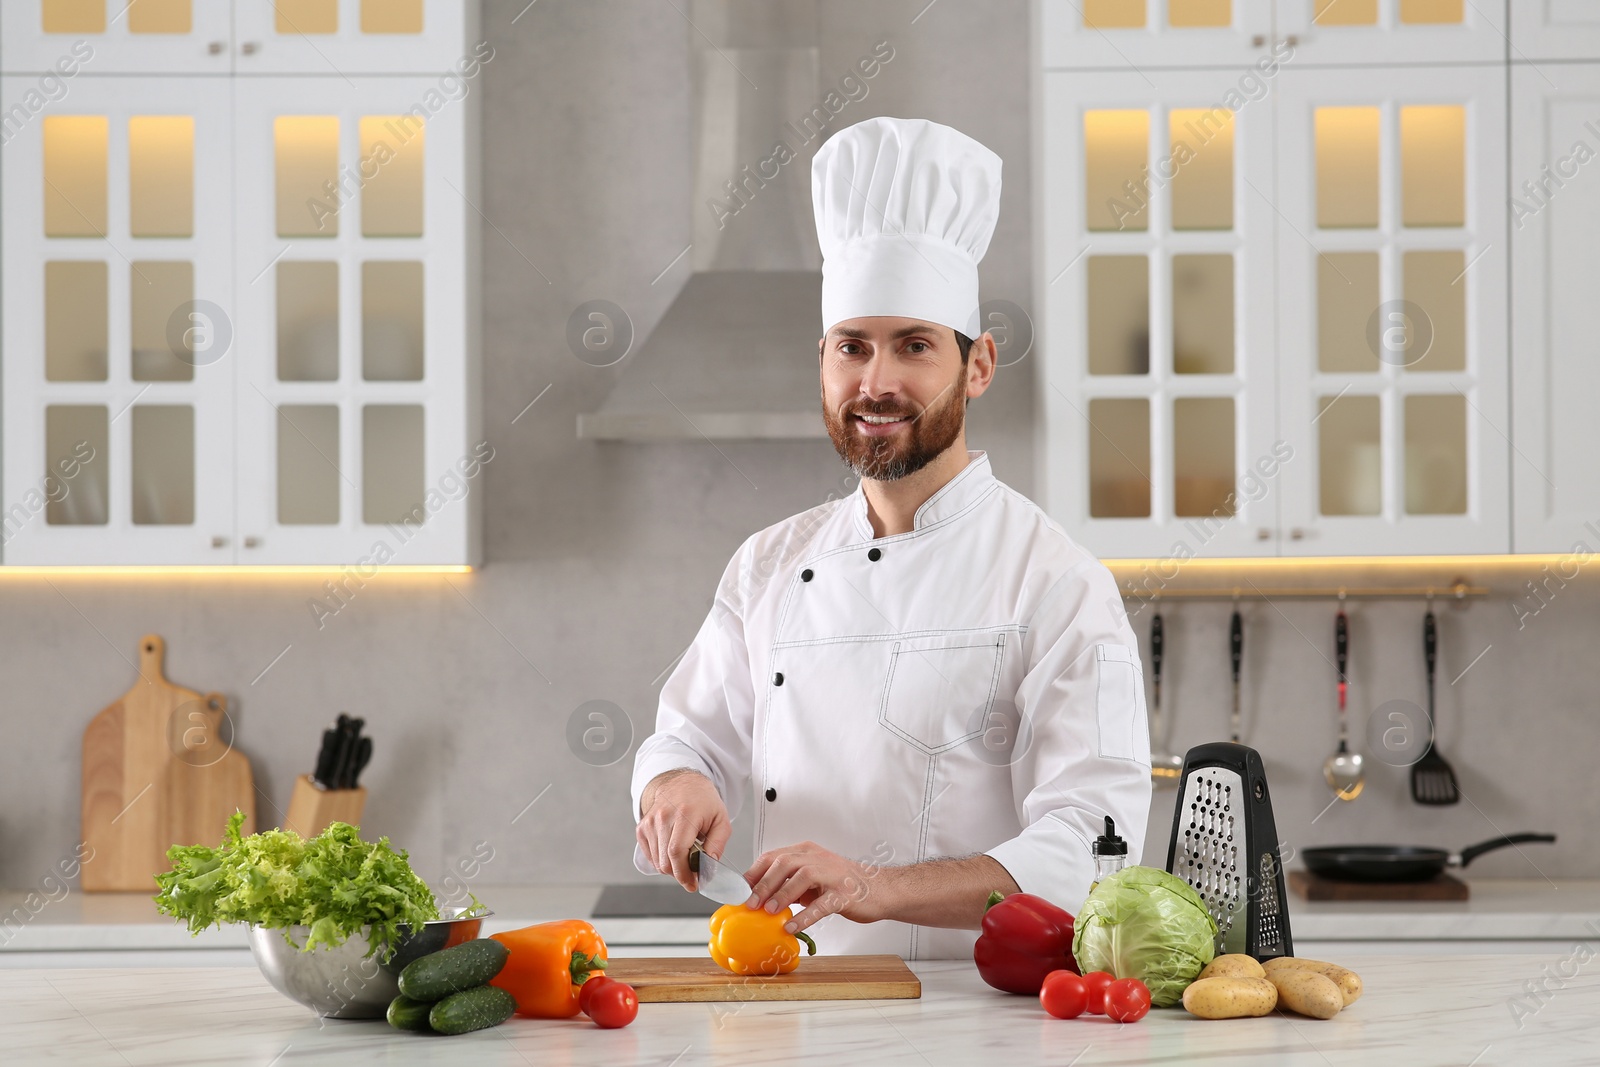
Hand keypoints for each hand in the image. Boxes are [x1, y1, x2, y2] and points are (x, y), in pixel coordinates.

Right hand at [636, 769, 731, 891]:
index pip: (677, 851)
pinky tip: (673, 851)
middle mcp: (663, 816)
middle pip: (665, 860)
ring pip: (657, 861)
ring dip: (671, 868)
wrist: (682, 784)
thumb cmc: (704, 802)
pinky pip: (650, 855)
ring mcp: (650, 822)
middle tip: (692, 873)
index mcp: (685, 813)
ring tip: (685, 858)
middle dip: (680, 874)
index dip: (683, 873)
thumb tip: (709, 866)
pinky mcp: (642, 827)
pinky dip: (662, 860)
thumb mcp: (721, 820)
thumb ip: (717, 844)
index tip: (692, 884)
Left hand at [744, 841, 890, 934]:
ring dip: (782, 894)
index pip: (773, 856)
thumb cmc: (843, 884)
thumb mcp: (813, 879)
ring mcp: (833, 874)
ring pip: (802, 877)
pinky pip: (822, 904)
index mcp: (807, 852)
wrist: (880, 888)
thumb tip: (760, 898)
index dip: (754, 873)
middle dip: (763, 883)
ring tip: (769, 911)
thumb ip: (790, 884)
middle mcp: (818, 858)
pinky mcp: (845, 894)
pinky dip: (804, 916)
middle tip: (750, 902)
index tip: (739, 890)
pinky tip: (791, 927)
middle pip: (784, 863)